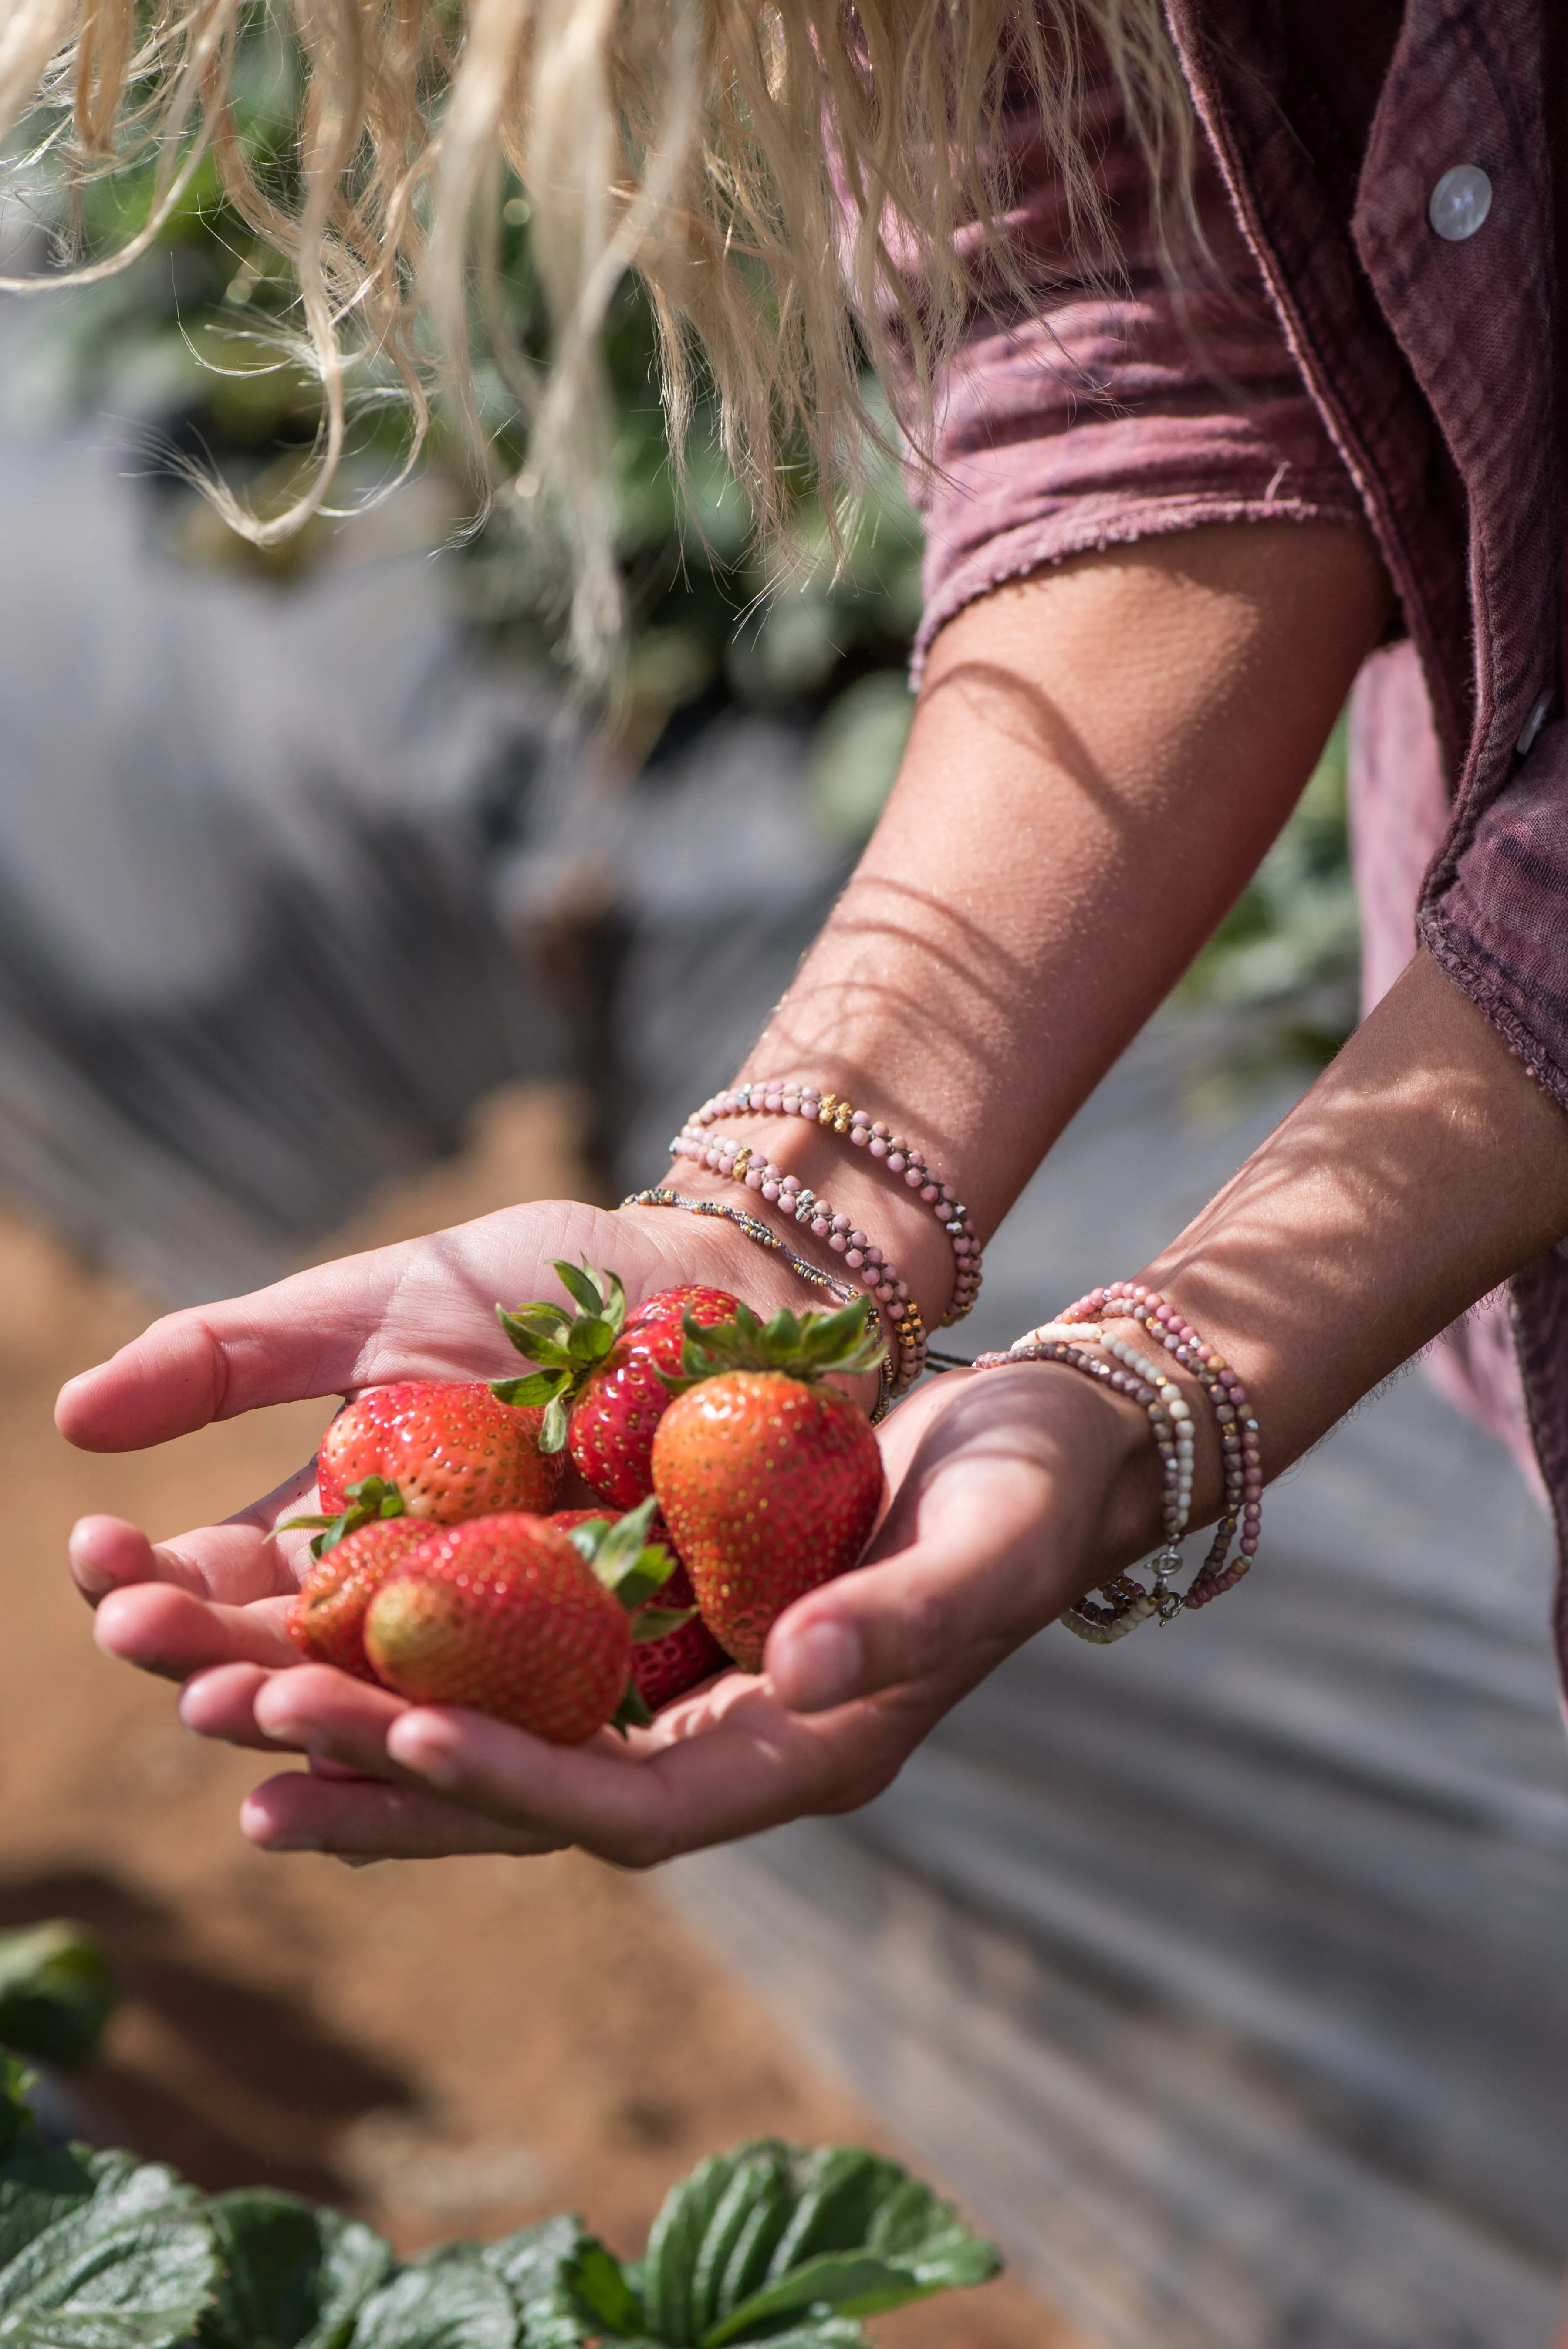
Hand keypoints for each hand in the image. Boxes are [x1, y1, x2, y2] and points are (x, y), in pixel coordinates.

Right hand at [60, 1191, 838, 1699]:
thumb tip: (73, 1417)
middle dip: (218, 1665)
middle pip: (300, 1675)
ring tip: (254, 1710)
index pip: (229, 1590)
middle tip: (149, 1642)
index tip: (98, 1557)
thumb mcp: (380, 1303)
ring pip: (405, 1727)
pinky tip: (416, 1750)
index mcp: (346, 1538)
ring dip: (324, 1728)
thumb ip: (237, 1357)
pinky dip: (479, 1759)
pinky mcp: (629, 1682)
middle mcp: (418, 1619)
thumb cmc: (551, 1281)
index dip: (158, 1583)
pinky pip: (548, 1748)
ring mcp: (518, 1658)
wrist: (719, 1279)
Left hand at [164, 1359, 1146, 1864]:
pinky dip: (431, 1660)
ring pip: (511, 1736)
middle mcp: (733, 1744)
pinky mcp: (665, 1628)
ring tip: (229, 1708)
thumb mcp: (993, 1539)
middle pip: (538, 1792)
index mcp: (809, 1751)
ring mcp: (693, 1692)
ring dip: (374, 1728)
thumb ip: (905, 1618)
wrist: (1052, 1444)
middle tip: (245, 1729)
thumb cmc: (1035, 1484)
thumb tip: (801, 1674)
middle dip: (392, 1773)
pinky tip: (328, 1638)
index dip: (521, 1782)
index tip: (402, 1735)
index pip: (636, 1802)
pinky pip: (526, 1668)